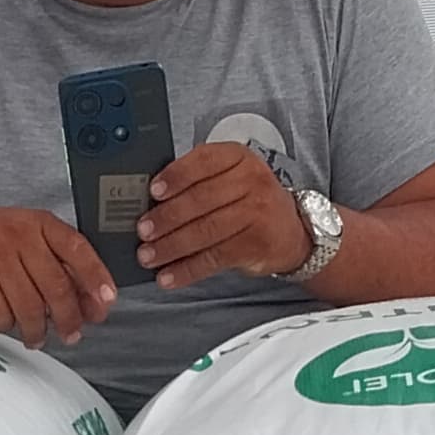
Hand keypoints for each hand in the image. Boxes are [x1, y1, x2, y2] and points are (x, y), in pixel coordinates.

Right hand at [0, 205, 116, 344]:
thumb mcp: (27, 238)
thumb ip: (59, 264)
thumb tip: (91, 303)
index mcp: (39, 223)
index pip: (77, 249)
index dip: (96, 277)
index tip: (107, 302)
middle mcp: (19, 236)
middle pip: (56, 287)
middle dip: (69, 319)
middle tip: (72, 334)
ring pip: (31, 308)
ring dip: (38, 331)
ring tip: (37, 336)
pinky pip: (2, 317)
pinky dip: (8, 327)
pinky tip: (8, 321)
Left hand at [136, 141, 311, 289]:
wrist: (292, 232)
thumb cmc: (251, 202)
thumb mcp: (231, 178)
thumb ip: (198, 180)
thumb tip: (150, 200)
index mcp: (239, 158)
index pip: (203, 161)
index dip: (176, 176)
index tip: (153, 191)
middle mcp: (252, 181)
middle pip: (201, 199)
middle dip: (166, 218)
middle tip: (142, 231)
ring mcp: (257, 212)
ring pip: (205, 230)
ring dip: (171, 247)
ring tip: (148, 256)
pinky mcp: (256, 244)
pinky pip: (214, 257)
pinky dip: (188, 270)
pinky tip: (169, 276)